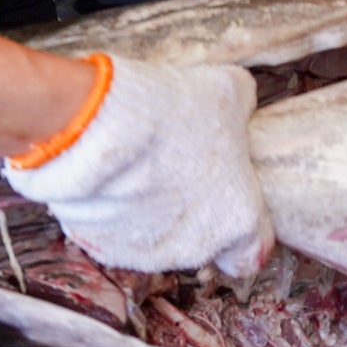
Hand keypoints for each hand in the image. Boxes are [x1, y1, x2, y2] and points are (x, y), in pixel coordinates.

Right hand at [4, 56, 273, 276]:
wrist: (96, 128)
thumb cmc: (170, 113)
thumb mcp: (229, 92)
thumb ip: (243, 111)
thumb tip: (239, 110)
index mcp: (237, 220)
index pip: (251, 254)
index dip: (244, 232)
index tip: (232, 207)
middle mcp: (194, 249)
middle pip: (201, 243)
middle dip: (194, 213)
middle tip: (181, 172)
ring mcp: (144, 254)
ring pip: (155, 241)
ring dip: (152, 215)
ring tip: (142, 170)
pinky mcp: (99, 248)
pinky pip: (113, 234)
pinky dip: (113, 215)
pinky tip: (111, 179)